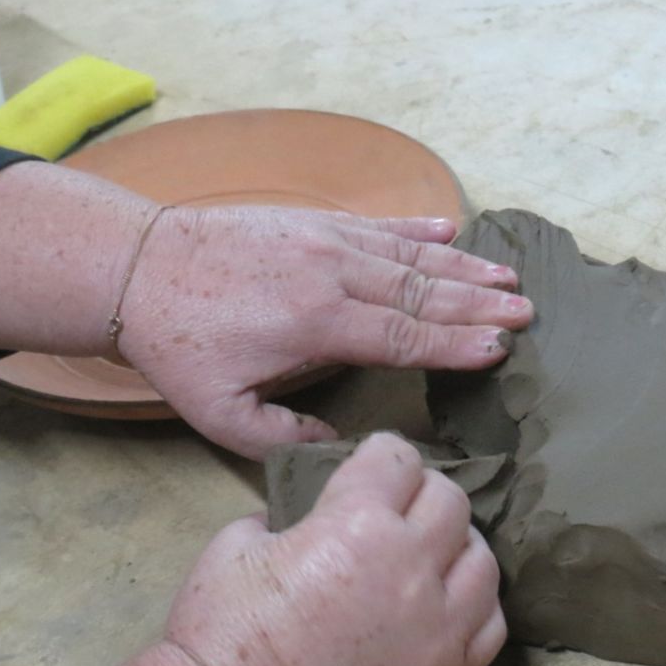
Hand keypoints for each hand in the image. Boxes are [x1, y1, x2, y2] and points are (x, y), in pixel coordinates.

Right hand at [69, 433, 505, 665]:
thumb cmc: (224, 630)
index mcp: (356, 521)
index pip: (399, 456)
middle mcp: (410, 563)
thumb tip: (305, 515)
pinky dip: (475, 605)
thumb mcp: (237, 540)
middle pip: (451, 499)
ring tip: (426, 555)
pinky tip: (445, 603)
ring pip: (483, 557)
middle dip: (420, 494)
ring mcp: (437, 621)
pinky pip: (492, 622)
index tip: (367, 469)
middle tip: (392, 510)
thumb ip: (285, 514)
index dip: (379, 457)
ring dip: (456, 546)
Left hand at [116, 205, 532, 457]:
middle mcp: (330, 274)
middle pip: (421, 292)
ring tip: (508, 276)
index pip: (403, 336)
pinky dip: (418, 228)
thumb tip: (339, 444)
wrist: (139, 268)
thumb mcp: (220, 414)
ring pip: (409, 255)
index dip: (455, 346)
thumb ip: (284, 437)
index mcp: (316, 324)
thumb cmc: (180, 346)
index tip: (500, 350)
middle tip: (527, 312)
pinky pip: (377, 224)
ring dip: (463, 267)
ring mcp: (323, 240)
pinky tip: (451, 228)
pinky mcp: (310, 221)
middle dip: (478, 305)